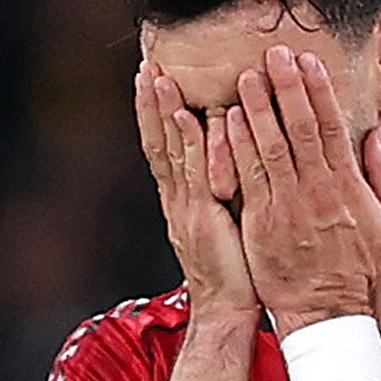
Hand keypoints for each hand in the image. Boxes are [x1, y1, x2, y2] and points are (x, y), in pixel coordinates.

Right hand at [134, 62, 255, 322]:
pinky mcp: (203, 218)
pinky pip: (195, 173)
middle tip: (144, 67)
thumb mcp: (226, 228)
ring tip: (156, 77)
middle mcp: (177, 202)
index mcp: (182, 204)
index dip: (155, 117)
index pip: (163, 151)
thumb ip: (223, 196)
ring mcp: (186, 209)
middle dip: (148, 106)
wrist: (227, 314)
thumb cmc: (236, 275)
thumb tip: (232, 167)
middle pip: (157, 144)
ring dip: (161, 113)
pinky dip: (188, 142)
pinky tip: (186, 114)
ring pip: (170, 153)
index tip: (152, 82)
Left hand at [230, 47, 380, 333]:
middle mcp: (314, 190)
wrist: (328, 313)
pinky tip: (227, 122)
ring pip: (267, 147)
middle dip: (284, 88)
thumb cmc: (360, 268)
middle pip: (297, 128)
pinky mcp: (261, 223)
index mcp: (346, 185)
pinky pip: (246, 178)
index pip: (330, 126)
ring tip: (245, 78)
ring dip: (256, 109)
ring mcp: (285, 206)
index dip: (318, 91)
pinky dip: (236, 148)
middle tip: (273, 55)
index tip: (309, 62)